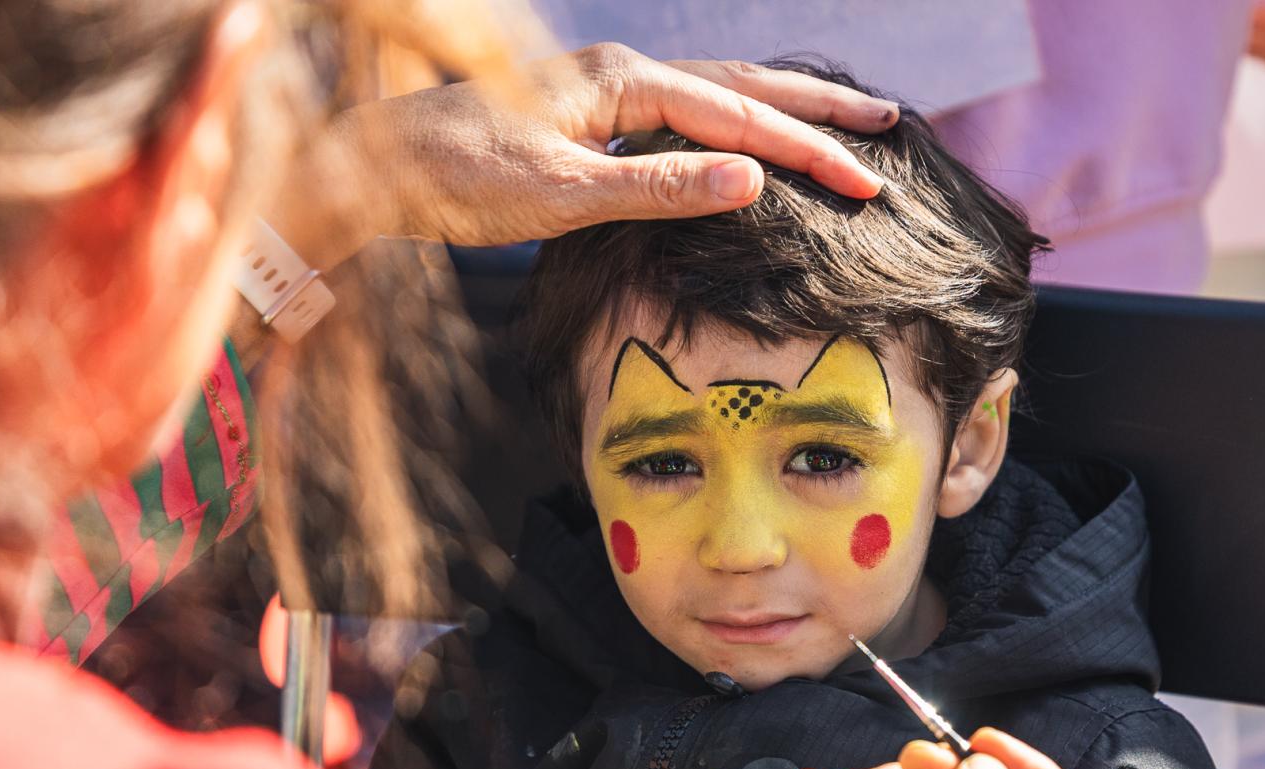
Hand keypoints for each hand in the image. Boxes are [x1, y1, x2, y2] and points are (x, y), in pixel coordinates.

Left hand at [278, 44, 896, 265]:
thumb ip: (659, 188)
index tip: (869, 184)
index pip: (739, 116)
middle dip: (816, 113)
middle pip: (741, 86)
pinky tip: (749, 143)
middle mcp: (620, 76)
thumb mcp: (561, 196)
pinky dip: (732, 126)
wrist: (376, 170)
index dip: (808, 154)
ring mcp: (605, 93)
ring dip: (780, 114)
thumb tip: (752, 178)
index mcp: (621, 84)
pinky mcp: (590, 118)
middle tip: (888, 129)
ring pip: (715, 95)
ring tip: (840, 127)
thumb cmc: (456, 182)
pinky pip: (682, 115)